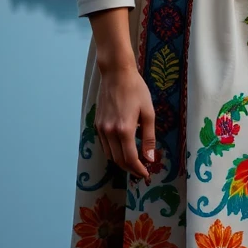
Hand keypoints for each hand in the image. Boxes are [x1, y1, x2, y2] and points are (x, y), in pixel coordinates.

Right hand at [93, 62, 155, 180]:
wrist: (116, 74)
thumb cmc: (136, 90)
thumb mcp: (148, 112)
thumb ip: (148, 137)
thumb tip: (150, 158)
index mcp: (124, 129)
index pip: (130, 159)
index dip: (138, 170)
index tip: (146, 174)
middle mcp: (109, 132)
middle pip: (118, 160)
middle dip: (130, 168)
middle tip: (142, 169)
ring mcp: (101, 128)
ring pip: (110, 154)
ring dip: (121, 161)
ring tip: (134, 160)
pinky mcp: (97, 124)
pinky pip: (104, 145)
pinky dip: (113, 151)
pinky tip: (123, 147)